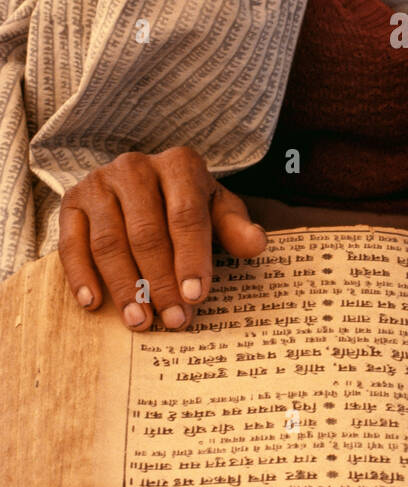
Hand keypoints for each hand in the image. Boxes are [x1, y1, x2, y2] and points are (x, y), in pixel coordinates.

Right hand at [58, 146, 266, 331]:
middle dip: (160, 281)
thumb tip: (257, 244)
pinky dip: (81, 275)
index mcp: (179, 165)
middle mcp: (136, 167)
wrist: (139, 182)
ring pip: (109, 240)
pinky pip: (71, 242)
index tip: (195, 296)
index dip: (191, 258)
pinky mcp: (72, 199)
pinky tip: (94, 303)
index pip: (186, 215)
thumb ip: (235, 227)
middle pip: (147, 232)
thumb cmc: (185, 201)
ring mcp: (99, 182)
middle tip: (172, 320)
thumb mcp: (216, 208)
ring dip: (124, 286)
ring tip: (139, 321)